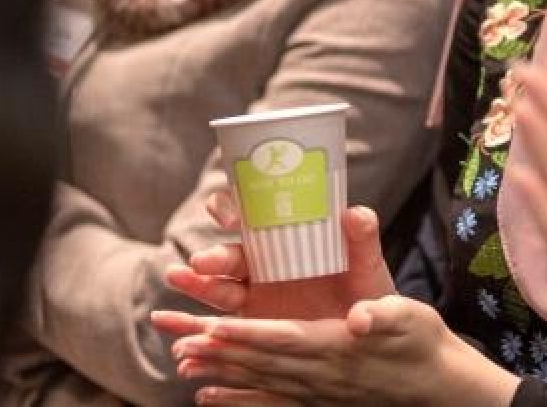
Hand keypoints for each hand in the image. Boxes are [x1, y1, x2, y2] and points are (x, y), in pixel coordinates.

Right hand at [152, 187, 393, 329]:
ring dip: (195, 283)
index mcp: (288, 239)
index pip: (252, 215)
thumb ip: (363, 240)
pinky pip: (219, 327)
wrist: (370, 336)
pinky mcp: (251, 328)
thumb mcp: (367, 266)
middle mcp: (265, 264)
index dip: (234, 208)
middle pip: (230, 254)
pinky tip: (182, 338)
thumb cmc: (367, 292)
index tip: (228, 214)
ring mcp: (255, 296)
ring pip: (218, 288)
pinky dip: (197, 329)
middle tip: (201, 262)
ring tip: (176, 278)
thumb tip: (356, 212)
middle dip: (213, 255)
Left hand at [169, 295, 519, 406]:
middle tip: (179, 339)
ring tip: (182, 361)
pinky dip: (236, 398)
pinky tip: (208, 395)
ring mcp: (316, 390)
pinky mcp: (317, 397)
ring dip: (219, 372)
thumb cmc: (423, 343)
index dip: (246, 333)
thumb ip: (384, 315)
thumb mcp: (409, 319)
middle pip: (260, 360)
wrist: (438, 384)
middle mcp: (319, 373)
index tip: (212, 326)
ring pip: (257, 380)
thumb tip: (362, 316)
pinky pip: (268, 400)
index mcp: (337, 347)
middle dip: (218, 350)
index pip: (282, 338)